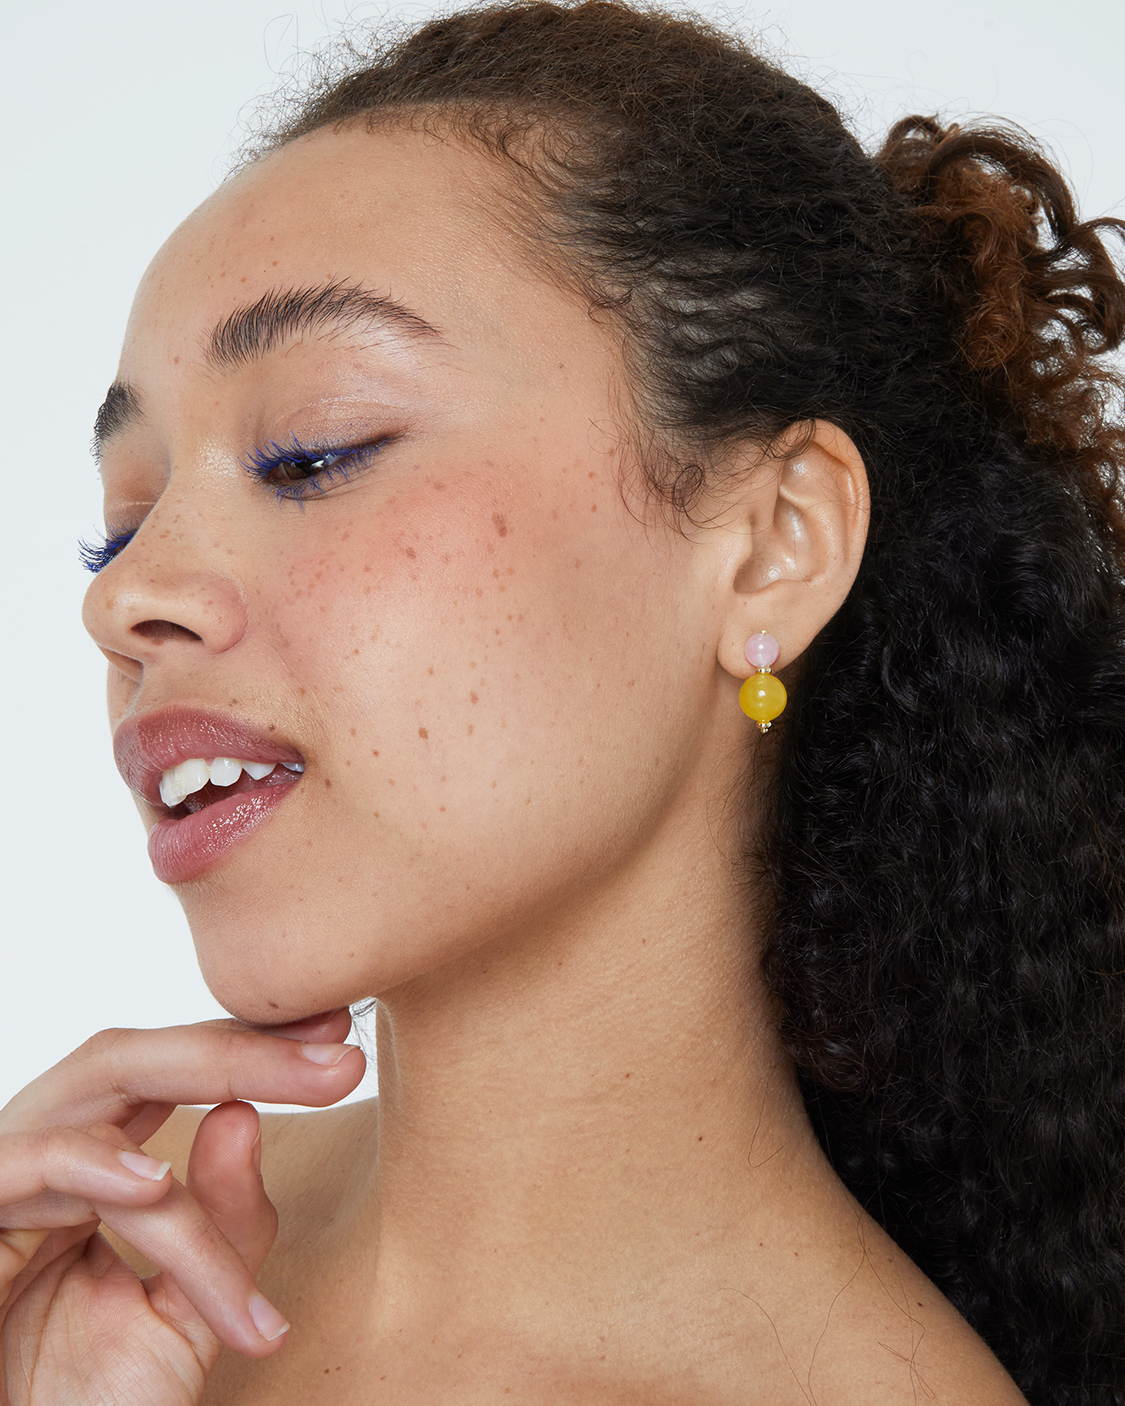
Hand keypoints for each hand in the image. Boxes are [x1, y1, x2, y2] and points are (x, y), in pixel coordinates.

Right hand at [0, 1010, 364, 1404]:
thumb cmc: (84, 1401)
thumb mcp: (183, 1313)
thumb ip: (225, 1226)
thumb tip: (244, 1119)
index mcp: (91, 1166)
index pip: (172, 1077)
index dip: (254, 1047)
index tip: (341, 1033)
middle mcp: (42, 1156)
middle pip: (133, 1060)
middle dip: (242, 1051)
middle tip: (339, 1061)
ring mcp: (0, 1184)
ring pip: (100, 1115)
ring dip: (202, 1100)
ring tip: (281, 1107)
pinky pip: (30, 1168)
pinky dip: (91, 1170)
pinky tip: (155, 1185)